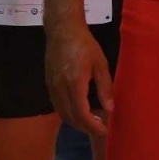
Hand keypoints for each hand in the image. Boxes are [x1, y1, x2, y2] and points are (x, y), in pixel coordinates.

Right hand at [45, 20, 112, 136]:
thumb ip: (105, 87)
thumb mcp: (100, 63)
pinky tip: (77, 110)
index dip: (93, 126)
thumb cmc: (84, 44)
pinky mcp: (48, 84)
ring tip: (90, 122)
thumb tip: (109, 108)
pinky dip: (67, 113)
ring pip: (62, 114)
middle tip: (99, 129)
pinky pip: (57, 105)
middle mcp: (60, 89)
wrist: (62, 29)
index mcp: (75, 84)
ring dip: (76, 122)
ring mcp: (52, 87)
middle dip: (85, 128)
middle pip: (71, 118)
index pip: (82, 115)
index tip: (104, 130)